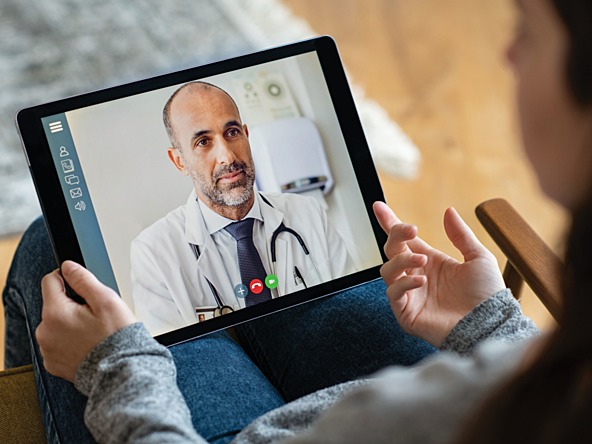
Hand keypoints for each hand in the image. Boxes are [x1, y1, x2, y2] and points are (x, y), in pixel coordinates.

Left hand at [36, 261, 136, 381]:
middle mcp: (45, 332)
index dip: (67, 278)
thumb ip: (83, 279)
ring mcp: (48, 350)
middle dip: (72, 304)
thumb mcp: (106, 300)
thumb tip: (68, 267)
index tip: (82, 286)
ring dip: (70, 323)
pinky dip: (70, 341)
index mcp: (55, 313)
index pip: (50, 281)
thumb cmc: (116, 337)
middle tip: (96, 315)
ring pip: (56, 324)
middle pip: (54, 304)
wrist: (121, 371)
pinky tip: (89, 344)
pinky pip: (58, 343)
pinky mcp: (54, 364)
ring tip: (94, 332)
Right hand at [373, 202, 504, 346]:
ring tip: (422, 260)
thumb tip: (448, 211)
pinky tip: (421, 281)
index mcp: (430, 261)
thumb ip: (461, 235)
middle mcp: (416, 276)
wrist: (490, 325)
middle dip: (396, 236)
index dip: (389, 222)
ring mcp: (410, 294)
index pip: (404, 240)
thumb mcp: (478, 258)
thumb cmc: (487, 295)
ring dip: (401, 261)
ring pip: (388, 270)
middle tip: (410, 230)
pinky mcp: (406, 313)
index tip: (379, 206)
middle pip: (392, 250)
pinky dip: (404, 284)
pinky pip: (393, 293)